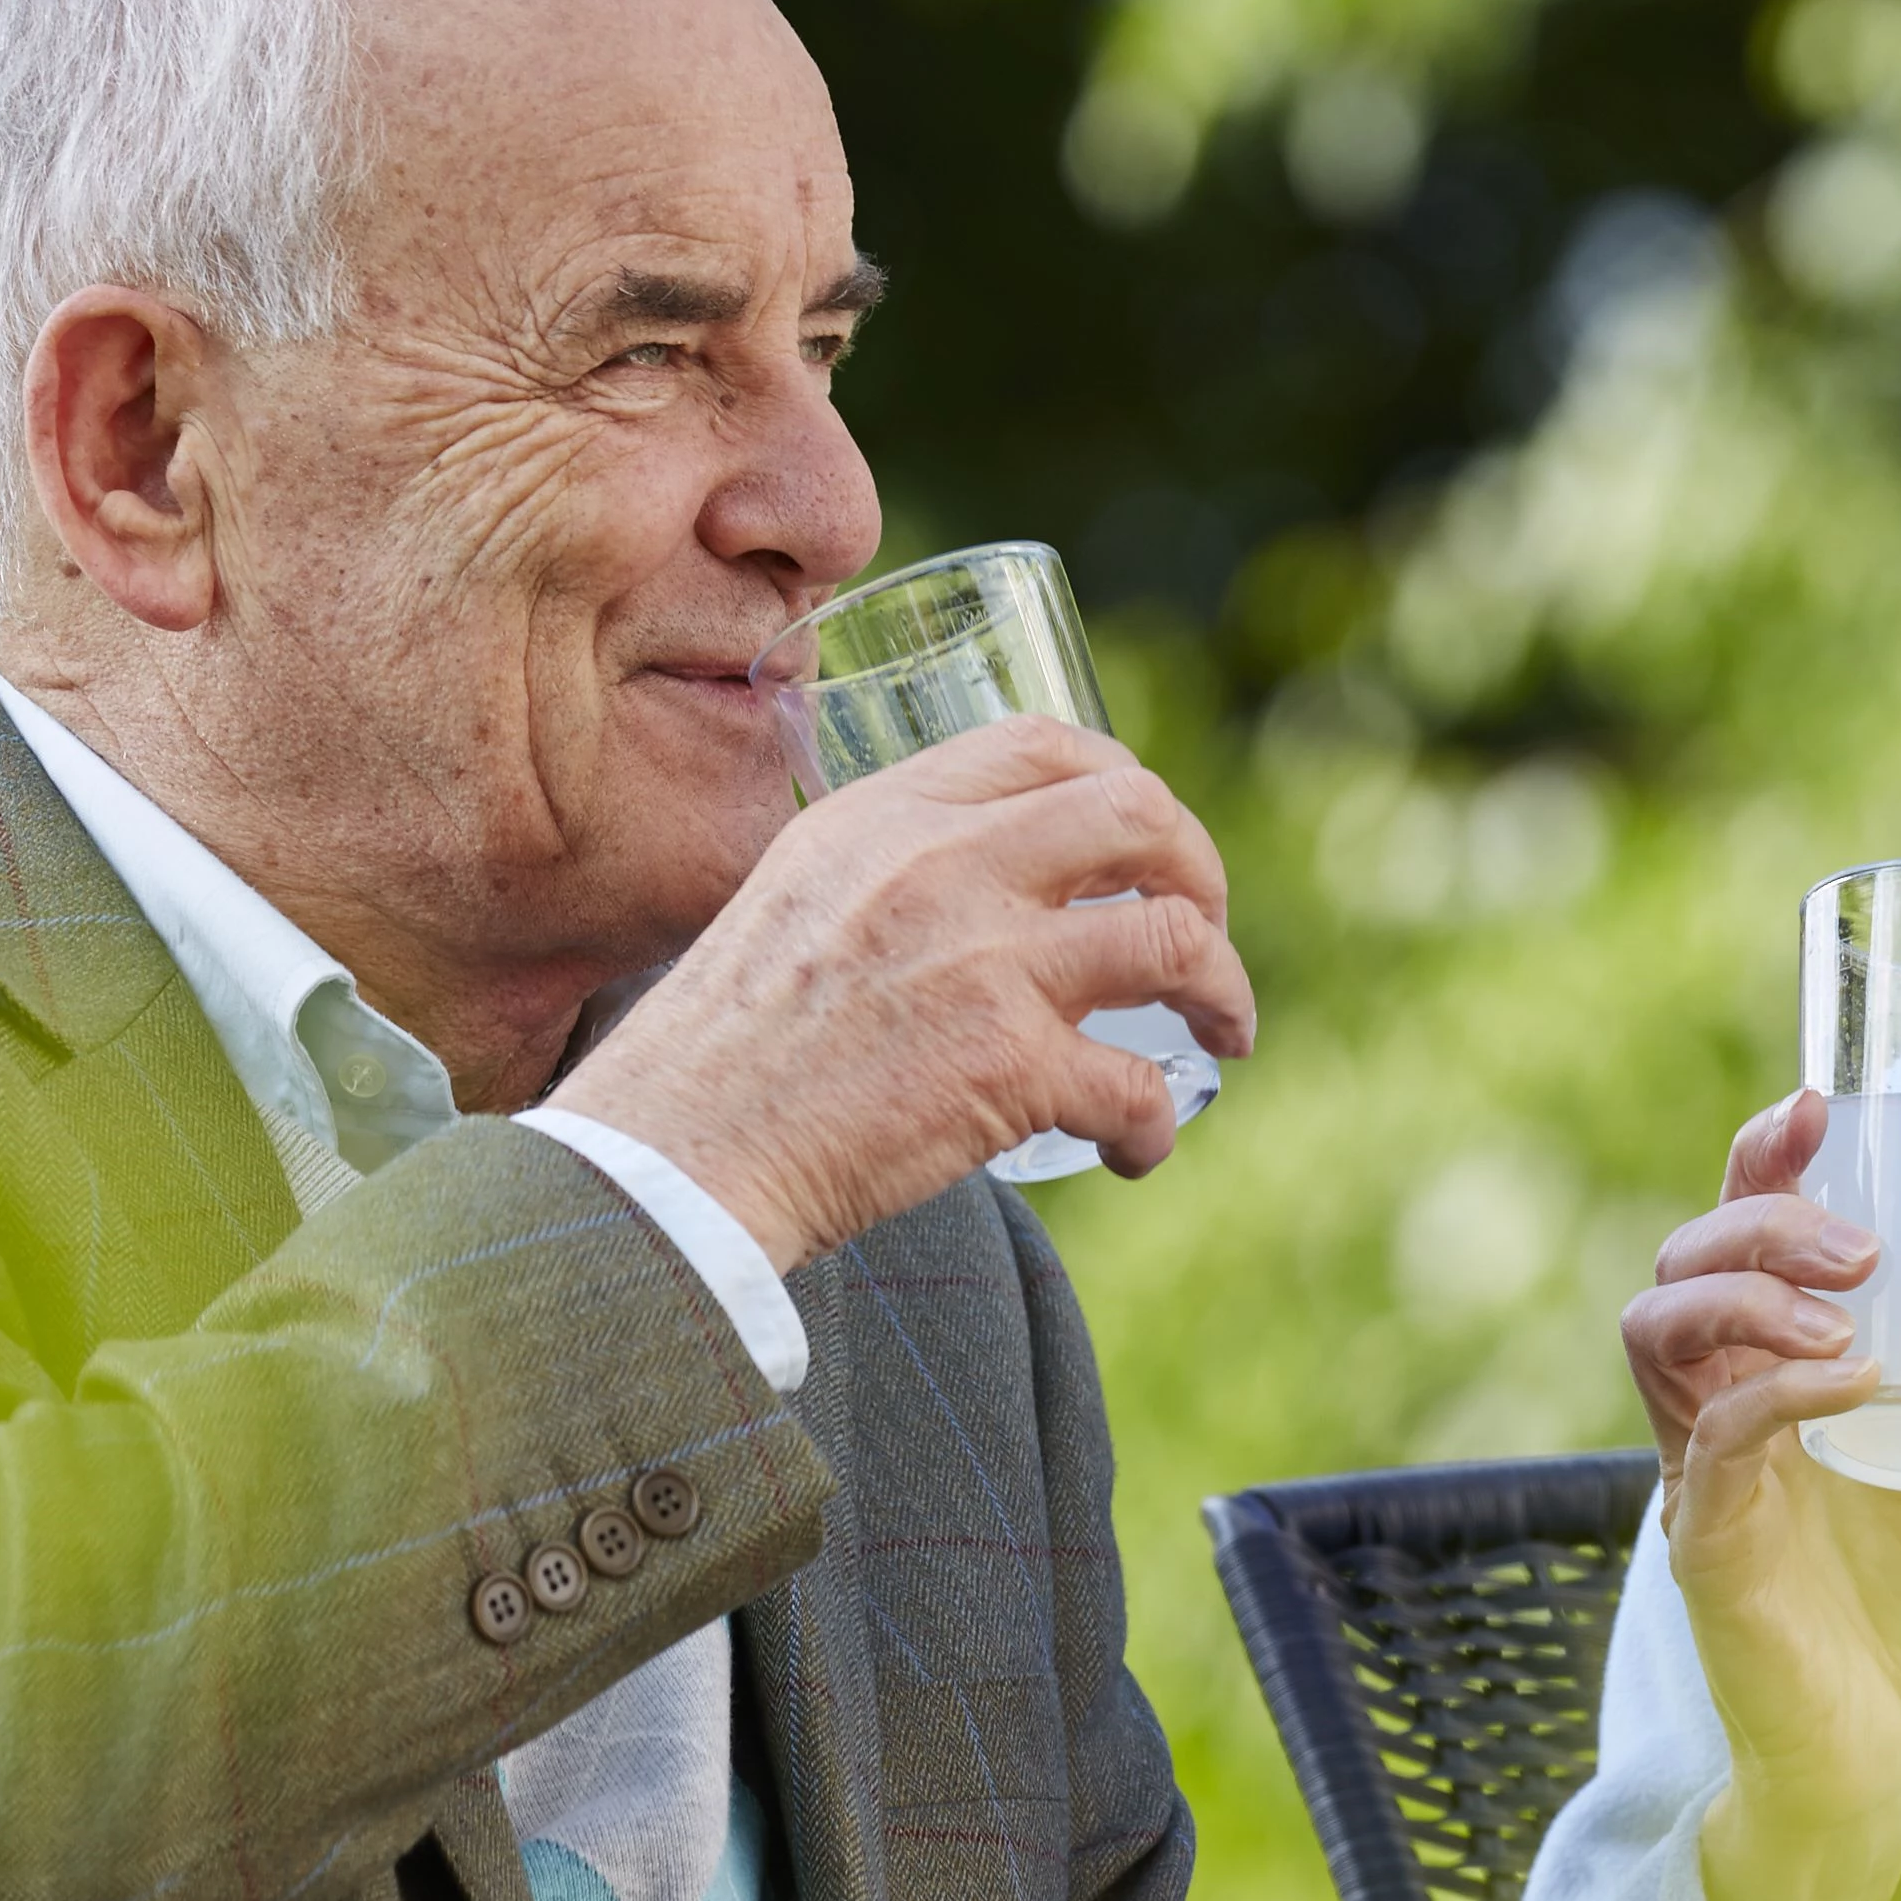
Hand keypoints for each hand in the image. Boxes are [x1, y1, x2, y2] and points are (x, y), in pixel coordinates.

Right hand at [550, 714, 1255, 1269]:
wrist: (677, 1155)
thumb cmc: (719, 1057)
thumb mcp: (790, 905)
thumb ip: (881, 879)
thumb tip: (974, 900)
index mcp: (885, 816)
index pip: (1044, 744)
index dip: (1124, 785)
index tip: (1145, 848)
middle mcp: (945, 867)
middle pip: (1141, 813)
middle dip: (1200, 872)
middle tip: (1202, 933)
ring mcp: (987, 962)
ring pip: (1177, 940)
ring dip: (1223, 992)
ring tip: (1221, 1035)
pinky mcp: (1009, 1065)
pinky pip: (1142, 1083)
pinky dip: (1158, 1124)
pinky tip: (1138, 1148)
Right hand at [1626, 1089, 1900, 1900]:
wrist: (1886, 1762)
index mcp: (1769, 1375)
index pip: (1732, 1237)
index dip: (1761, 1160)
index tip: (1822, 1104)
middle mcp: (1716, 1411)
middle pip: (1679, 1264)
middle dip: (1759, 1220)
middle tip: (1863, 1245)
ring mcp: (1700, 1475)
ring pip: (1659, 1331)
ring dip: (1750, 1294)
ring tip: (1849, 1311)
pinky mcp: (1707, 1543)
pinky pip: (1716, 1438)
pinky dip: (1782, 1393)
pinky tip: (1857, 1383)